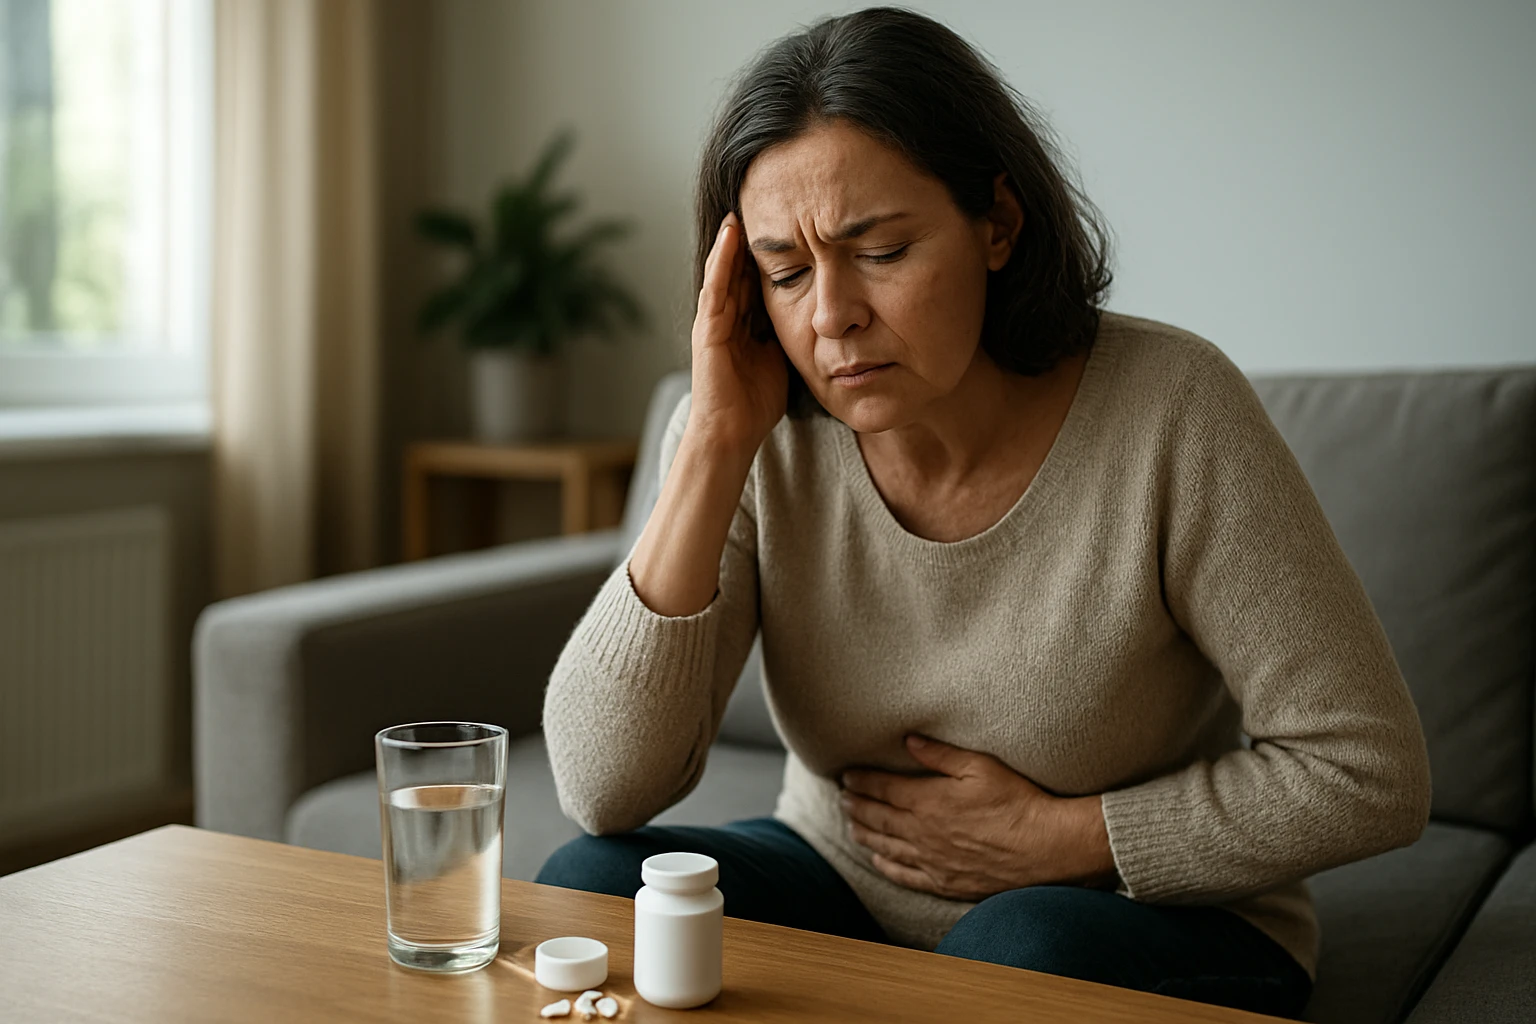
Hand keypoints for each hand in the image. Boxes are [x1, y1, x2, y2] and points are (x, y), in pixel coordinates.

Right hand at [688, 212, 787, 456]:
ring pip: (723, 272)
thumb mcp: (782, 359)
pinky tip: (730, 236)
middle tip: (760, 206)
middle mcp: (724, 319)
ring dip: (730, 241)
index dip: (767, 255)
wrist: (731, 435)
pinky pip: (715, 288)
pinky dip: (721, 261)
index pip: (754, 281)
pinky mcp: (706, 330)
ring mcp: (712, 323)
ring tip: (740, 209)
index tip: (785, 226)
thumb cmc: (755, 405)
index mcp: (742, 326)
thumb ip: (790, 335)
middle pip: (738, 271)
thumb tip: (816, 315)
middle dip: (748, 242)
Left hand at [839, 735, 1117, 900]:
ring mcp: (932, 861)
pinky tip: (877, 860)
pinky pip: (906, 876)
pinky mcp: (946, 882)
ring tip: (850, 825)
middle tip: (841, 797)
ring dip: (865, 834)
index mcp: (927, 801)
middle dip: (856, 805)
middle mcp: (922, 834)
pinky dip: (887, 866)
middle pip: (879, 818)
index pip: (883, 788)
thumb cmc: (1017, 801)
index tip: (846, 775)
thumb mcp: (979, 766)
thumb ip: (939, 754)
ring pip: (887, 846)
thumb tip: (908, 740)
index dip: (862, 781)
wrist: (1045, 848)